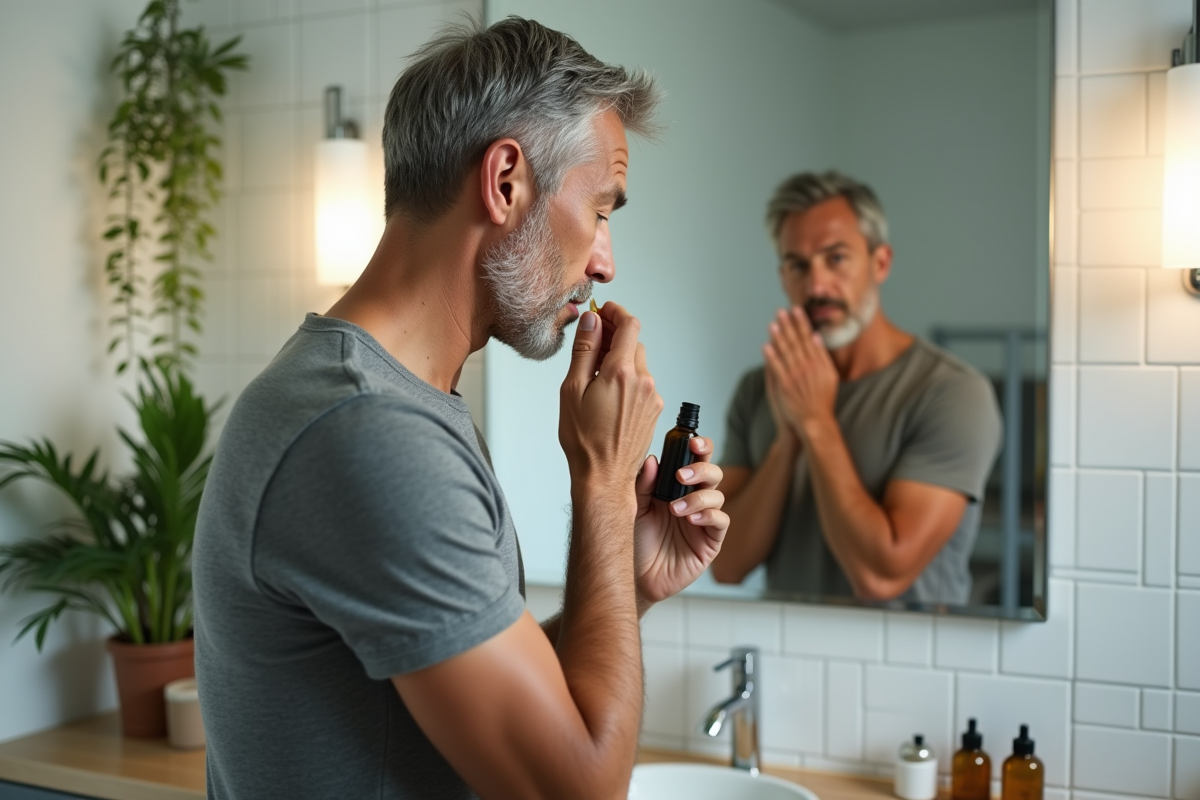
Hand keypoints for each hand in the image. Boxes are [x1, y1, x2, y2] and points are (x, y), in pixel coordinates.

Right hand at [559, 302, 662, 493]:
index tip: (603, 312)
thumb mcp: (572, 390)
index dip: (615, 312)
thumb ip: (584, 350)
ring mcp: (652, 397)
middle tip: (592, 342)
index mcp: (621, 373)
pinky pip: (642, 383)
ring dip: (619, 359)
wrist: (605, 476)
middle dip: (614, 336)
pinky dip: (627, 379)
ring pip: (638, 364)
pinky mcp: (654, 410)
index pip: (629, 325)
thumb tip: (592, 321)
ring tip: (595, 374)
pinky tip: (608, 394)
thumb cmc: (585, 440)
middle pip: (633, 343)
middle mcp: (643, 382)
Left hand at [632, 436, 728, 607]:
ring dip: (698, 497)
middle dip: (702, 469)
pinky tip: (693, 519)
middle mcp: (692, 501)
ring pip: (717, 496)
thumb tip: (653, 459)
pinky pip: (721, 522)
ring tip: (676, 508)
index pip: (694, 460)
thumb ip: (643, 484)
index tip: (692, 442)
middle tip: (682, 475)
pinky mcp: (710, 542)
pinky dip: (709, 515)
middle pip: (712, 474)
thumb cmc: (632, 541)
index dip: (699, 447)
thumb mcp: (632, 508)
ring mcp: (702, 521)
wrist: (631, 577)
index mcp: (675, 487)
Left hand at [764, 306, 838, 439]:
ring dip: (778, 337)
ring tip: (773, 324)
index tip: (796, 310)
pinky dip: (771, 356)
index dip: (801, 323)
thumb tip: (816, 337)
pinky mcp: (785, 385)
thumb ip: (823, 356)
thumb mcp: (830, 376)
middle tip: (781, 311)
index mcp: (818, 363)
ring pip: (785, 352)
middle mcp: (807, 367)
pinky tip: (766, 346)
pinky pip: (776, 368)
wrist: (816, 420)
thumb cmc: (823, 400)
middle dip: (788, 325)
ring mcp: (795, 376)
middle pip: (796, 342)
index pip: (808, 338)